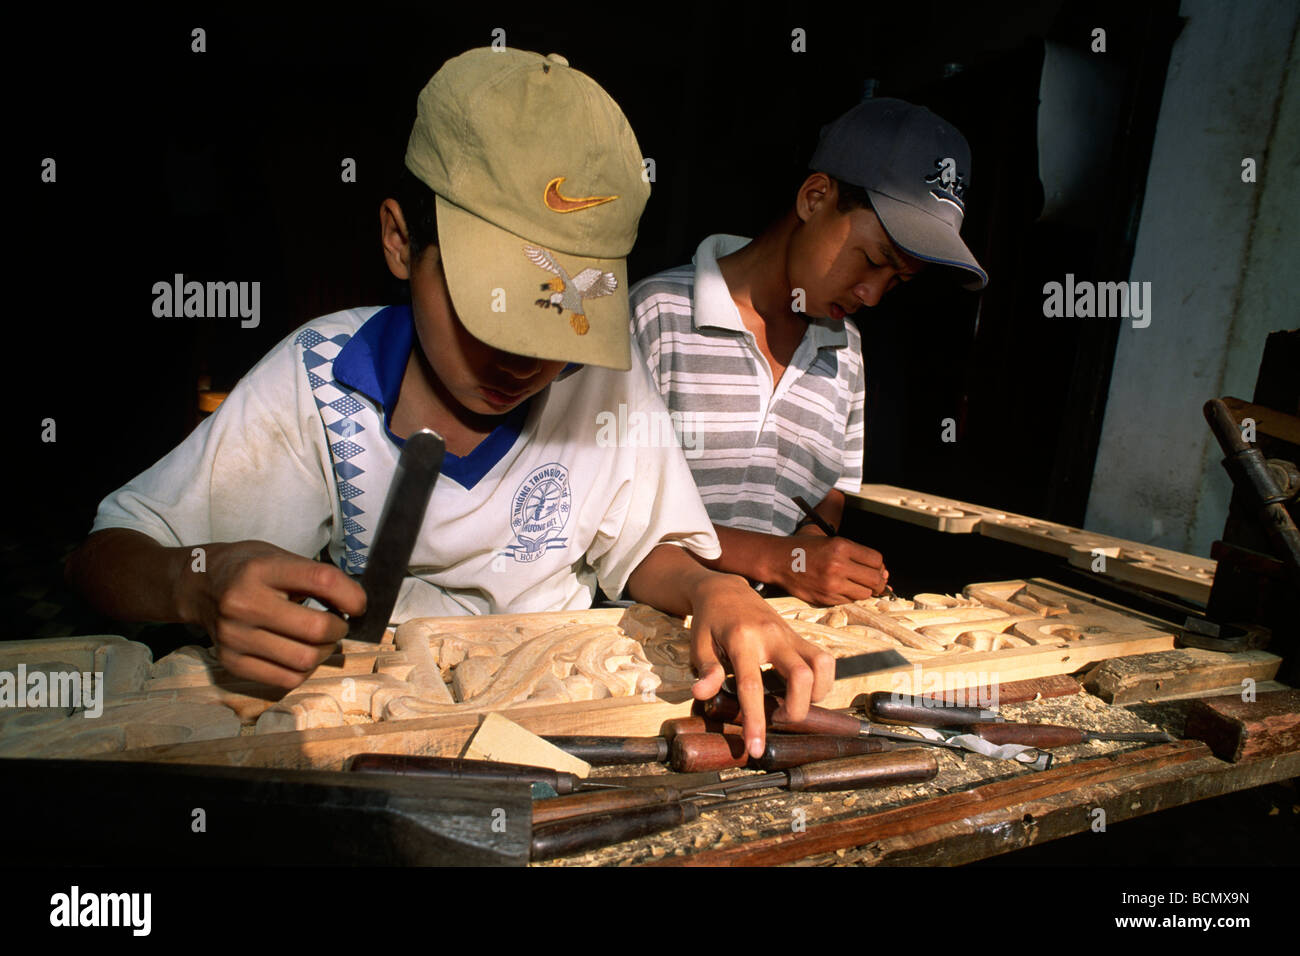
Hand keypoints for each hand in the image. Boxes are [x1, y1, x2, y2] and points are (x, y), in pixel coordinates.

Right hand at [180, 540, 366, 688]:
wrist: (199, 584)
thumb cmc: (249, 569)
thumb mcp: (280, 557)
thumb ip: (316, 577)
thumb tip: (356, 605)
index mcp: (262, 570)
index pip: (323, 582)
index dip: (352, 596)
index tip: (358, 604)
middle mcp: (244, 603)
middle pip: (316, 629)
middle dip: (340, 628)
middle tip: (338, 622)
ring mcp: (235, 637)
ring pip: (304, 660)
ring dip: (325, 651)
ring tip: (321, 639)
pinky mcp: (231, 662)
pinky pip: (286, 679)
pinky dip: (304, 669)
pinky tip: (302, 654)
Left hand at [687, 573, 834, 757]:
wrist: (726, 590)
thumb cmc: (710, 621)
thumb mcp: (698, 644)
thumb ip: (706, 670)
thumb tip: (702, 695)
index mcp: (742, 640)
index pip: (752, 686)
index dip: (755, 721)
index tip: (755, 748)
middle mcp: (771, 636)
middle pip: (801, 677)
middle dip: (796, 709)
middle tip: (778, 719)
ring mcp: (789, 634)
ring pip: (821, 666)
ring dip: (815, 695)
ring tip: (794, 705)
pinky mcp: (799, 636)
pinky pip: (824, 660)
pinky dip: (822, 681)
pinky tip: (804, 691)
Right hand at [781, 531, 888, 604]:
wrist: (778, 561)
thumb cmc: (805, 548)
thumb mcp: (830, 540)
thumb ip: (856, 553)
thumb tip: (883, 572)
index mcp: (841, 546)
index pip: (876, 560)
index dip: (879, 566)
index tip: (876, 568)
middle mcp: (838, 565)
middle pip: (874, 579)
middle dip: (877, 581)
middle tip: (872, 580)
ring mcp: (831, 584)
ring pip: (865, 593)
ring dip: (863, 590)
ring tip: (854, 584)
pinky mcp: (825, 598)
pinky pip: (849, 601)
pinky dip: (848, 596)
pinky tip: (840, 588)